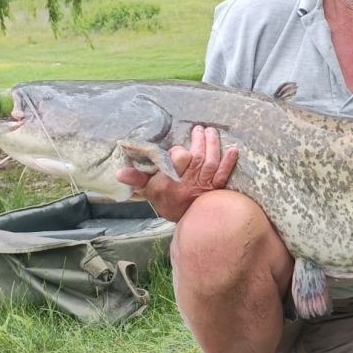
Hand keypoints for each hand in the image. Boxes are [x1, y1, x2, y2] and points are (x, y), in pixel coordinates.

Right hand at [115, 125, 238, 221]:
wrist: (186, 223)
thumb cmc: (166, 201)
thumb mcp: (147, 190)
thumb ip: (136, 178)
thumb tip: (118, 172)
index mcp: (171, 182)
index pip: (180, 160)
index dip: (180, 151)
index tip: (179, 148)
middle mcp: (189, 183)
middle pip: (198, 158)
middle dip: (200, 141)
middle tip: (200, 129)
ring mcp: (204, 186)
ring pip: (211, 162)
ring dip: (213, 145)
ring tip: (211, 132)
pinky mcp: (216, 189)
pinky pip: (224, 175)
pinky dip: (229, 162)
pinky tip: (234, 149)